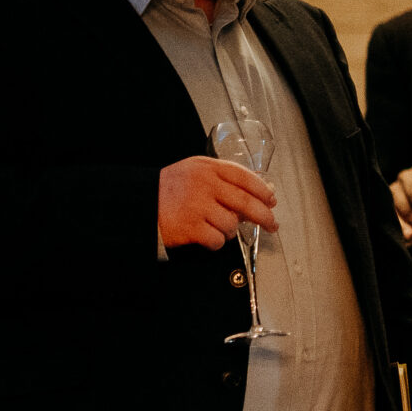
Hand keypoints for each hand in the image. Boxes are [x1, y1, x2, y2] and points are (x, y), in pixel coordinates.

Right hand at [159, 156, 278, 249]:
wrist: (140, 202)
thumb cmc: (169, 189)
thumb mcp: (195, 172)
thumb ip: (223, 179)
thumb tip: (256, 196)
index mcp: (207, 168)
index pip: (245, 177)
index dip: (263, 191)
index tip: (271, 200)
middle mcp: (204, 185)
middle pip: (246, 202)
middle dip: (265, 216)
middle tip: (271, 224)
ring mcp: (197, 206)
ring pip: (232, 224)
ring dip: (230, 230)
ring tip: (218, 227)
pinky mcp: (190, 227)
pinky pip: (218, 240)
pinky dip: (217, 242)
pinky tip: (208, 236)